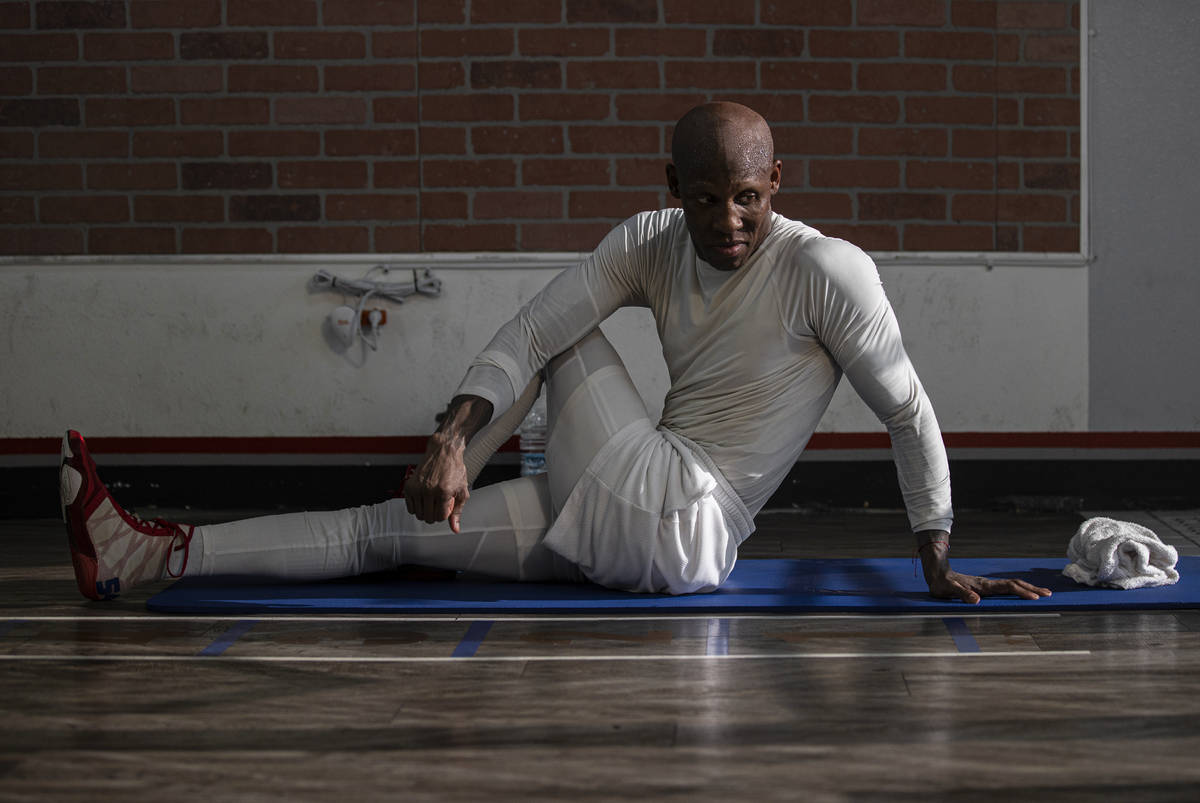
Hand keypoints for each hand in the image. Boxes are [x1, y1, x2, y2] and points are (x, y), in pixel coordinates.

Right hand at [404, 434, 469, 532]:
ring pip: (418, 514)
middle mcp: (429, 490)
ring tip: (431, 502)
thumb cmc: (454, 469)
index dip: (443, 516)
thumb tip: (455, 529)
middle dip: (434, 516)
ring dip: (425, 512)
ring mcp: (417, 488)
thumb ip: (458, 511)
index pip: (440, 517)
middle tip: (438, 506)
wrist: (443, 452)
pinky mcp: (409, 486)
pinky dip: (416, 507)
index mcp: (443, 492)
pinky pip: (409, 507)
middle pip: (428, 518)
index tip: (445, 509)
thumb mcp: (462, 491)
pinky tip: (423, 500)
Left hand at [927, 569, 1051, 604]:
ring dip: (1028, 588)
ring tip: (1042, 593)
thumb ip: (962, 594)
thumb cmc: (942, 583)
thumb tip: (976, 600)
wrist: (937, 572)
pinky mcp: (985, 587)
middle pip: (1015, 584)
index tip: (1035, 598)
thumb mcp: (949, 590)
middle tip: (1049, 594)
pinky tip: (1023, 593)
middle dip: (1032, 589)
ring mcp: (988, 584)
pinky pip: (1006, 587)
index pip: (1007, 588)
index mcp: (983, 586)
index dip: (1021, 592)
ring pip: (1012, 585)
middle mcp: (988, 584)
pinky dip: (1018, 589)